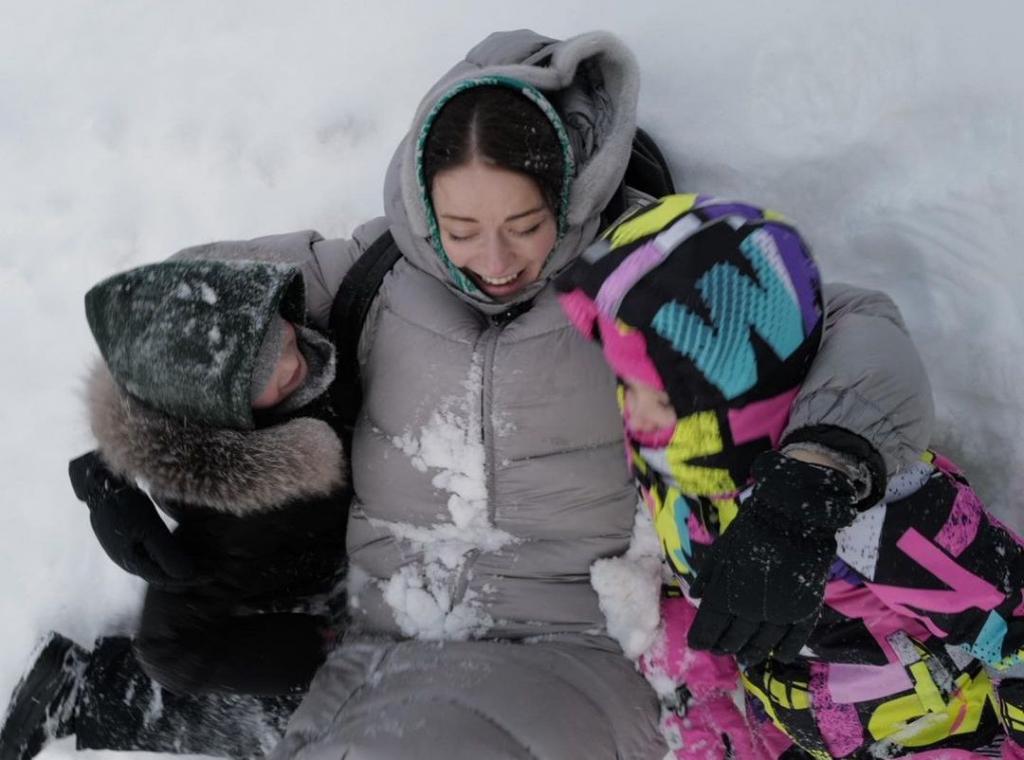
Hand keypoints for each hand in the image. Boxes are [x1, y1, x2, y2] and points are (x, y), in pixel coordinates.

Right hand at [69, 451, 198, 587]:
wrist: (101, 485)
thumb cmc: (125, 505)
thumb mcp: (149, 528)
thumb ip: (166, 552)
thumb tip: (186, 575)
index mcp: (131, 562)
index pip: (165, 579)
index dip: (189, 579)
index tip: (211, 575)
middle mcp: (128, 560)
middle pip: (162, 575)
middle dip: (186, 576)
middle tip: (212, 573)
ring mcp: (127, 550)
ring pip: (158, 566)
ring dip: (179, 567)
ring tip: (203, 565)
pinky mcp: (130, 539)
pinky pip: (153, 554)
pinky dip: (171, 556)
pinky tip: (185, 552)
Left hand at [687, 451, 860, 663]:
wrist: (791, 518)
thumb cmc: (750, 531)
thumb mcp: (719, 551)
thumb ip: (707, 577)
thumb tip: (696, 597)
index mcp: (725, 596)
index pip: (709, 628)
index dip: (702, 640)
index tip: (698, 645)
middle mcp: (749, 611)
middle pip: (734, 639)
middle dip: (724, 647)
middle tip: (721, 651)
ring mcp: (779, 614)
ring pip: (762, 644)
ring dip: (751, 654)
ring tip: (745, 660)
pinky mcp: (805, 611)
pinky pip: (795, 640)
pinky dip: (785, 651)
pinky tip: (779, 656)